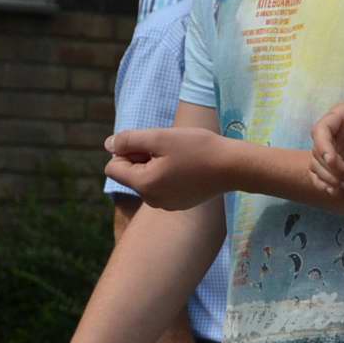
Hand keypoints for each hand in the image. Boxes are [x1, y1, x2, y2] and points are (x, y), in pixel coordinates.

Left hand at [104, 127, 236, 210]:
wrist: (234, 166)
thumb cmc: (198, 148)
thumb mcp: (160, 137)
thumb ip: (129, 140)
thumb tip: (108, 145)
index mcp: (144, 185)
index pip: (113, 167)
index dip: (127, 151)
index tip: (151, 145)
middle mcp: (151, 200)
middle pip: (130, 174)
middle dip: (142, 158)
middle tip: (169, 149)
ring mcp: (166, 205)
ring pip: (147, 179)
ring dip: (156, 166)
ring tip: (181, 158)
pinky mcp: (179, 204)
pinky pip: (162, 187)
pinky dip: (169, 175)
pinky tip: (189, 169)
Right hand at [308, 98, 343, 191]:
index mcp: (340, 116)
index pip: (321, 130)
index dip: (322, 147)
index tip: (332, 161)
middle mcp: (332, 133)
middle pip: (317, 152)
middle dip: (331, 168)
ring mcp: (334, 148)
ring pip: (318, 165)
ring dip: (330, 178)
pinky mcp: (339, 162)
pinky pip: (323, 173)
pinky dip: (326, 183)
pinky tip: (337, 191)